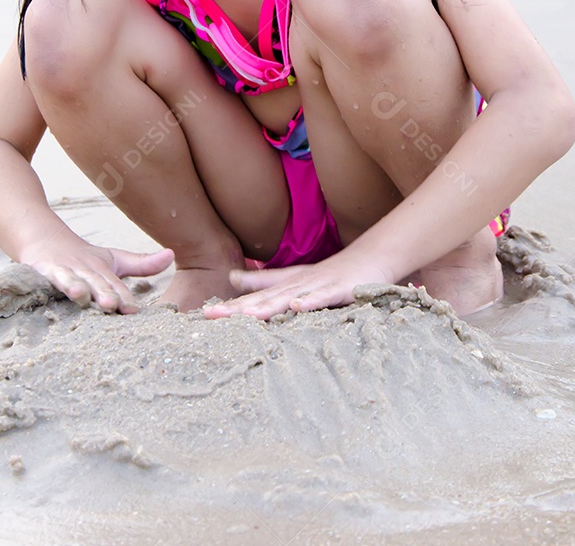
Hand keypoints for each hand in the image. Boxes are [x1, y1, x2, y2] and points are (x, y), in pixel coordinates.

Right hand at [25, 241, 174, 313]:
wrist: (45, 240)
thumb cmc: (85, 259)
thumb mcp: (114, 261)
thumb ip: (142, 264)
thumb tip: (172, 255)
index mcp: (102, 270)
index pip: (115, 286)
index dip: (123, 297)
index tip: (133, 310)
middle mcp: (83, 270)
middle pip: (94, 283)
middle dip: (102, 293)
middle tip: (111, 305)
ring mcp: (62, 271)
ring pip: (68, 280)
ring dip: (74, 287)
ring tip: (80, 294)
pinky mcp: (40, 273)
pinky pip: (41, 281)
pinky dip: (42, 285)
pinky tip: (43, 294)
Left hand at [201, 248, 393, 320]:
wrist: (370, 258)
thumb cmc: (331, 272)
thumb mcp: (294, 277)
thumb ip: (264, 279)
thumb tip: (232, 278)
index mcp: (286, 284)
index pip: (254, 298)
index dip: (230, 306)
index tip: (204, 314)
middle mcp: (297, 285)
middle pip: (264, 299)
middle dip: (237, 308)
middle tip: (211, 316)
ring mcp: (318, 286)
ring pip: (289, 298)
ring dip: (267, 306)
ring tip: (245, 315)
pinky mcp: (340, 289)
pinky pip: (324, 297)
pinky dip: (311, 301)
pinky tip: (297, 306)